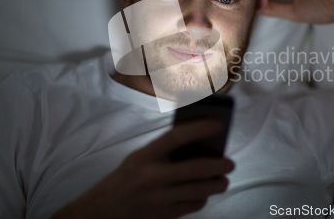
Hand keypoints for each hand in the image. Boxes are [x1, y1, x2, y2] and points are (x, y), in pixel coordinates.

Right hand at [51, 119, 234, 218]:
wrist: (103, 209)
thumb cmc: (127, 177)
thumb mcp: (140, 156)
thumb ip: (165, 150)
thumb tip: (199, 143)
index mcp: (145, 155)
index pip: (176, 137)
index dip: (199, 128)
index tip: (218, 124)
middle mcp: (152, 176)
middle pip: (196, 168)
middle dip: (219, 165)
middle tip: (230, 163)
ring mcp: (158, 198)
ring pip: (199, 191)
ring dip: (216, 184)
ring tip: (222, 179)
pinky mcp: (163, 215)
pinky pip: (192, 206)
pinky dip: (202, 198)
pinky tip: (204, 193)